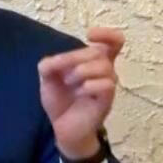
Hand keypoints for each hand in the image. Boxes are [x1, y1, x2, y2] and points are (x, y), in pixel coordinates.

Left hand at [37, 28, 123, 159]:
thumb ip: (49, 64)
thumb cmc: (61, 100)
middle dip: (76, 57)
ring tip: (69, 82)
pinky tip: (80, 92)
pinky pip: (107, 85)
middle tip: (62, 73)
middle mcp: (105, 72)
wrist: (62, 128)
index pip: (114, 42)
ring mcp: (107, 87)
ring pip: (105, 67)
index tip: (90, 35)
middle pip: (100, 52)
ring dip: (82, 71)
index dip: (107, 34)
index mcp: (94, 62)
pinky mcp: (106, 102)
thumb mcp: (48, 78)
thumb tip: (55, 61)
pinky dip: (90, 85)